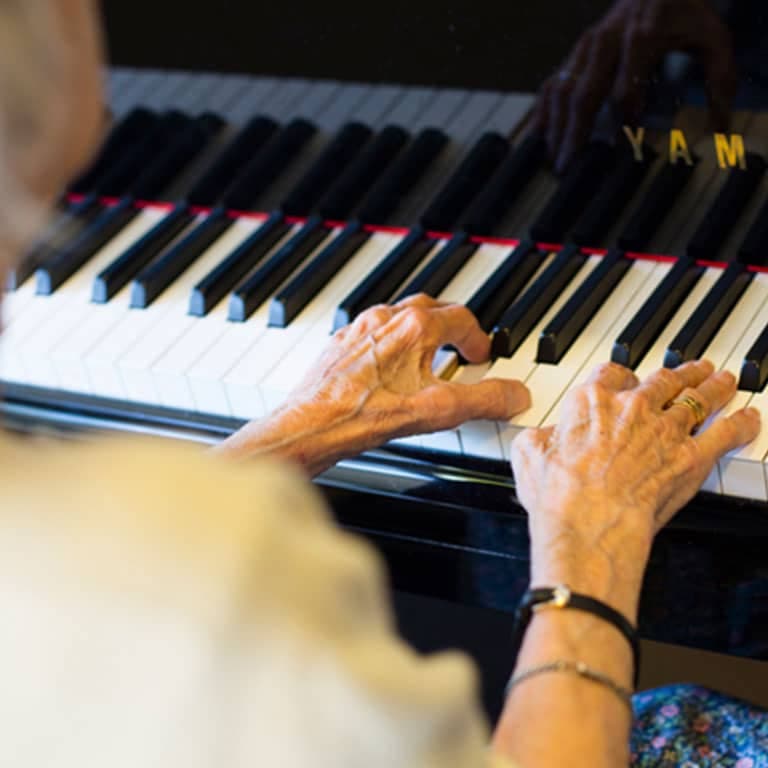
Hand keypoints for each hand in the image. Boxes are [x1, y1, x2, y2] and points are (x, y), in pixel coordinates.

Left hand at [218, 295, 529, 473]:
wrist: (313, 426)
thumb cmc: (367, 416)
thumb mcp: (440, 411)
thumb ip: (486, 400)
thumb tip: (516, 395)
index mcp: (414, 327)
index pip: (460, 318)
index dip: (478, 337)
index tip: (481, 355)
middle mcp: (385, 319)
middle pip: (428, 308)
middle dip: (449, 325)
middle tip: (460, 345)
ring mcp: (359, 330)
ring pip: (397, 317)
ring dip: (419, 331)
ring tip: (428, 356)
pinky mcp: (340, 345)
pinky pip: (372, 333)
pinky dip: (390, 343)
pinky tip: (389, 369)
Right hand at [510, 360, 758, 615]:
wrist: (589, 520)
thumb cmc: (558, 492)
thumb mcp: (528, 455)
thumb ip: (538, 438)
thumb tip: (541, 438)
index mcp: (592, 402)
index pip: (611, 375)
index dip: (621, 376)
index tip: (626, 380)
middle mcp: (632, 408)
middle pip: (663, 380)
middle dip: (680, 373)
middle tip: (692, 368)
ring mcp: (665, 430)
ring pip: (696, 399)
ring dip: (713, 387)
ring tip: (723, 379)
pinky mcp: (691, 457)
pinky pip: (724, 434)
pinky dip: (740, 425)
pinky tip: (749, 420)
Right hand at [531, 0, 736, 171]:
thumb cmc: (683, 14)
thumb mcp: (712, 38)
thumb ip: (719, 79)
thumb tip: (721, 126)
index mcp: (640, 37)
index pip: (625, 88)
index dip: (624, 120)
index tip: (625, 145)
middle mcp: (604, 41)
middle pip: (582, 94)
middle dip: (573, 134)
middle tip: (568, 166)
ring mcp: (584, 47)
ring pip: (561, 91)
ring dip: (555, 129)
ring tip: (553, 159)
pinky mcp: (574, 53)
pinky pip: (551, 84)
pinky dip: (543, 112)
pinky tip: (538, 137)